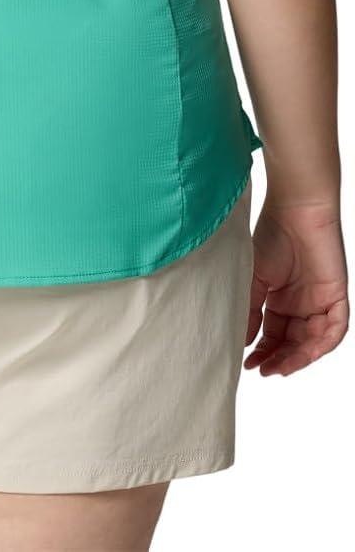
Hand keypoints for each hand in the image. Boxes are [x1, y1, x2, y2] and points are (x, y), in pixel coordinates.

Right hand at [244, 195, 348, 374]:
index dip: (263, 351)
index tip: (248, 364)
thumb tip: (241, 342)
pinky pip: (336, 328)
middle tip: (264, 370)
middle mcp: (301, 303)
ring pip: (315, 341)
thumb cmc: (271, 234)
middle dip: (280, 359)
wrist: (296, 208)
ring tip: (281, 366)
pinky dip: (323, 344)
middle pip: (294, 343)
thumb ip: (250, 310)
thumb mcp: (254, 278)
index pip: (274, 334)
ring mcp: (320, 300)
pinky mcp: (337, 295)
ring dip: (300, 357)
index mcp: (280, 299)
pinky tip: (307, 352)